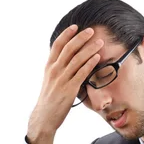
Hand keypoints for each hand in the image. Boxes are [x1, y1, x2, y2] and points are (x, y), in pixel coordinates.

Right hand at [27, 25, 103, 143]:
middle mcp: (54, 70)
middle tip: (91, 30)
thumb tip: (68, 58)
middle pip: (68, 49)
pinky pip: (81, 73)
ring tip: (99, 42)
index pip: (57, 45)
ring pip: (76, 59)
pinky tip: (97, 58)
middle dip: (81, 38)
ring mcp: (61, 79)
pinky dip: (90, 64)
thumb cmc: (50, 99)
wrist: (44, 117)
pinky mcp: (69, 89)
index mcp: (49, 66)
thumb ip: (57, 68)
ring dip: (89, 49)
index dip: (66, 34)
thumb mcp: (50, 80)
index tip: (75, 26)